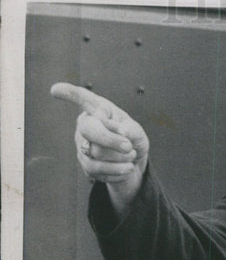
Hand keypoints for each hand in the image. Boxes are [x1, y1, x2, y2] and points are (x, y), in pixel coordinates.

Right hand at [50, 83, 148, 204]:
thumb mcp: (136, 131)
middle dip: (111, 140)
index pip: (81, 98)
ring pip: (96, 153)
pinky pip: (99, 170)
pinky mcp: (86, 166)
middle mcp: (85, 126)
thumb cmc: (132, 139)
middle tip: (128, 146)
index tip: (55, 90)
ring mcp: (82, 146)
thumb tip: (122, 132)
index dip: (69, 94)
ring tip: (131, 155)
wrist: (133, 162)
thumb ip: (131, 129)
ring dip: (119, 158)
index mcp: (97, 110)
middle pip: (89, 130)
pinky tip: (127, 167)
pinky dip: (118, 170)